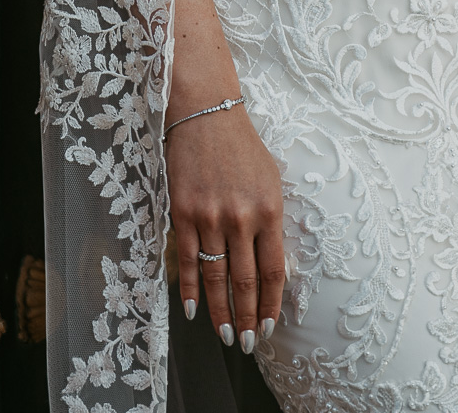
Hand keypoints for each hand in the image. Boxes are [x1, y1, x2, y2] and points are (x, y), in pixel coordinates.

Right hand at [167, 101, 285, 353]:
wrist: (206, 114)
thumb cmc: (243, 148)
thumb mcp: (270, 181)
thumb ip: (271, 222)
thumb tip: (271, 267)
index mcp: (269, 210)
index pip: (273, 273)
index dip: (270, 305)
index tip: (268, 327)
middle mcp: (241, 219)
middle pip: (245, 283)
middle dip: (246, 319)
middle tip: (245, 344)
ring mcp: (210, 218)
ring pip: (216, 278)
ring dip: (220, 312)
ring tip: (224, 336)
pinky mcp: (184, 214)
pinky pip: (187, 262)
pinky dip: (190, 291)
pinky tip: (194, 311)